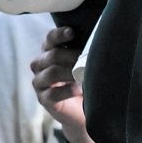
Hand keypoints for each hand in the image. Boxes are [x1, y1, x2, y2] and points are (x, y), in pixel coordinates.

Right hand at [30, 26, 93, 142]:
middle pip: (52, 55)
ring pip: (51, 73)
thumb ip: (86, 50)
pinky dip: (67, 90)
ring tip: (83, 75)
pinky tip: (78, 89)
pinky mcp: (43, 99)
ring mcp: (40, 82)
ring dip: (69, 73)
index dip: (59, 34)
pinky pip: (52, 93)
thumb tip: (101, 38)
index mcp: (50, 51)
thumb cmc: (85, 79)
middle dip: (70, 56)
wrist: (83, 110)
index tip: (72, 32)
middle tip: (85, 58)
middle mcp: (41, 64)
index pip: (50, 39)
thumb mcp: (85, 62)